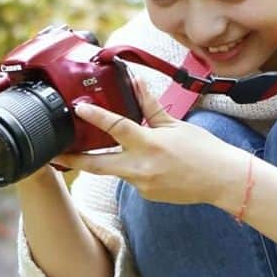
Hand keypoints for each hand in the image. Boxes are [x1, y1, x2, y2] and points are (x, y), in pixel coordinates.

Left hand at [53, 74, 246, 205]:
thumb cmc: (203, 150)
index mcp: (150, 144)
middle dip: (72, 161)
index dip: (96, 117)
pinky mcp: (145, 194)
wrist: (223, 181)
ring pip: (114, 170)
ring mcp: (141, 184)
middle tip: (53, 155)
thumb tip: (136, 82)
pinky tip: (148, 165)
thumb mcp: (175, 125)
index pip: (117, 128)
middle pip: (96, 165)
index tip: (78, 109)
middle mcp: (141, 167)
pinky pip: (130, 178)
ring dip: (108, 160)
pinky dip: (132, 168)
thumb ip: (150, 106)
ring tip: (102, 151)